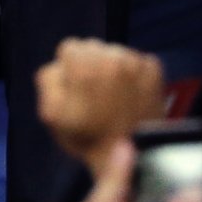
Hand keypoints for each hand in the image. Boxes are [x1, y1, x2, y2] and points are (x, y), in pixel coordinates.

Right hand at [36, 38, 166, 173]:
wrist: (132, 155)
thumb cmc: (87, 137)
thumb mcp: (50, 114)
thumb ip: (47, 79)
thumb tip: (60, 63)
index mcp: (84, 67)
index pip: (69, 47)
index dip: (69, 68)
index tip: (77, 87)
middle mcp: (111, 57)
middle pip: (93, 46)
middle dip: (91, 65)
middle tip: (96, 93)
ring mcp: (135, 61)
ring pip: (114, 51)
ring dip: (111, 67)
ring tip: (114, 95)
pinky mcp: (153, 68)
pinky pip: (136, 59)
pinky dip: (133, 73)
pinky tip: (130, 94)